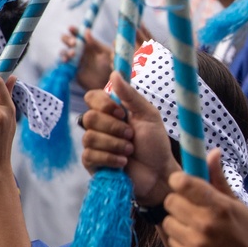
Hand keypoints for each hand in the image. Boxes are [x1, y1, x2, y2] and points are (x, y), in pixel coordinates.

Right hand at [62, 27, 112, 89]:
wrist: (111, 85)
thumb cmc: (111, 67)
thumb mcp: (106, 53)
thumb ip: (97, 43)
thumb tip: (87, 31)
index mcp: (89, 44)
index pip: (79, 34)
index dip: (74, 30)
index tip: (71, 28)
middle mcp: (81, 51)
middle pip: (68, 41)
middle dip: (67, 39)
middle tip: (74, 43)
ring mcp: (76, 60)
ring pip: (65, 52)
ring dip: (66, 51)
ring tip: (73, 54)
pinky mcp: (73, 71)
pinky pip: (64, 64)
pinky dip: (63, 61)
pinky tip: (66, 61)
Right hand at [82, 73, 175, 204]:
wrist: (159, 174)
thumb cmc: (155, 144)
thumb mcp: (148, 115)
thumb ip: (130, 95)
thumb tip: (114, 73)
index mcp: (111, 111)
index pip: (91, 97)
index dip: (104, 104)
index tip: (122, 113)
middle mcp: (100, 126)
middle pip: (89, 117)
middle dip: (114, 128)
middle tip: (131, 136)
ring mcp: (95, 145)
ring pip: (89, 137)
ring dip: (114, 144)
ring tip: (130, 151)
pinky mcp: (93, 163)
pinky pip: (90, 155)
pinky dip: (110, 158)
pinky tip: (123, 163)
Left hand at [162, 154, 247, 246]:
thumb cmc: (247, 238)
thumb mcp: (239, 207)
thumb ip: (219, 180)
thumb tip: (212, 151)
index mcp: (218, 206)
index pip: (182, 182)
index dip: (179, 182)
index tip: (184, 186)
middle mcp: (205, 224)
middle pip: (170, 201)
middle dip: (178, 204)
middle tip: (191, 211)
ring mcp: (196, 244)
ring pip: (168, 222)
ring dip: (178, 224)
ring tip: (195, 231)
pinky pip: (172, 242)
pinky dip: (181, 243)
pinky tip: (197, 246)